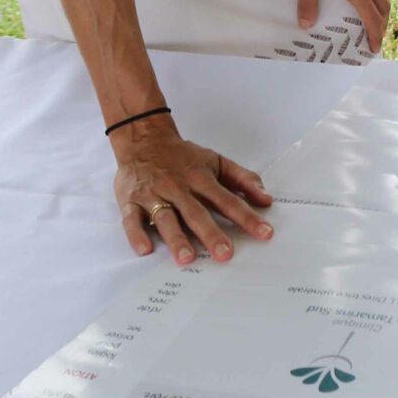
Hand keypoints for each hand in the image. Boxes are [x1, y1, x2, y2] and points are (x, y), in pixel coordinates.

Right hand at [112, 116, 274, 264]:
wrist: (143, 139)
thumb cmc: (183, 156)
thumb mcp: (216, 161)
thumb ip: (243, 179)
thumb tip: (266, 199)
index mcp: (201, 179)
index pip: (228, 200)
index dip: (247, 217)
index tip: (265, 233)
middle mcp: (179, 188)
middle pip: (197, 213)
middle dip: (211, 233)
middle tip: (225, 254)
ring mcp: (153, 195)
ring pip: (166, 218)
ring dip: (176, 238)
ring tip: (187, 258)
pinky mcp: (131, 202)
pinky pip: (131, 220)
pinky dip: (137, 234)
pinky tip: (145, 250)